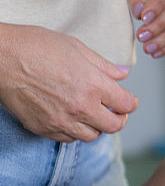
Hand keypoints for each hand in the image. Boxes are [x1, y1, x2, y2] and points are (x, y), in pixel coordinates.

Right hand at [0, 24, 136, 141]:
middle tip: (115, 111)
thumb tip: (123, 73)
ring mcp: (61, 120)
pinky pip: (68, 138)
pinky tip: (71, 118)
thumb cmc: (35, 46)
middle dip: (119, 118)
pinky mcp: (44, 128)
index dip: (130, 102)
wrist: (0, 57)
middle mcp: (81, 107)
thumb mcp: (75, 48)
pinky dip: (74, 131)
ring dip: (96, 126)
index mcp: (93, 85)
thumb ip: (103, 65)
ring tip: (92, 114)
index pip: (126, 104)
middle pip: (114, 126)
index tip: (128, 101)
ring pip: (92, 136)